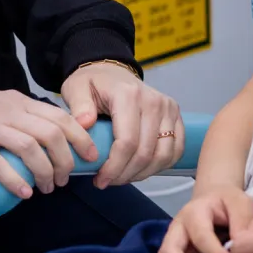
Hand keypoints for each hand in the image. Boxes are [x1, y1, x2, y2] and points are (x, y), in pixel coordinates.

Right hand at [0, 88, 99, 199]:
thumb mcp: (3, 104)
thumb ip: (26, 116)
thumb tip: (54, 139)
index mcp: (20, 102)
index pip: (60, 118)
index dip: (81, 138)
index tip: (90, 156)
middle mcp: (9, 113)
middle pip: (50, 135)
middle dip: (65, 161)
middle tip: (64, 180)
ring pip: (29, 149)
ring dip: (44, 172)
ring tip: (47, 189)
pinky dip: (14, 180)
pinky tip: (24, 194)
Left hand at [59, 61, 183, 187]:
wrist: (112, 70)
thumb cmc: (94, 83)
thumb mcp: (76, 89)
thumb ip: (78, 106)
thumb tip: (84, 124)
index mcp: (128, 95)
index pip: (127, 142)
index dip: (114, 168)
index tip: (100, 180)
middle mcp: (153, 101)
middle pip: (146, 153)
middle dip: (125, 174)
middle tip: (108, 181)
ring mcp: (168, 108)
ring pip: (163, 155)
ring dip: (142, 173)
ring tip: (123, 176)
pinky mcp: (175, 116)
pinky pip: (176, 150)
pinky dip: (160, 165)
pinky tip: (141, 169)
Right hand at [153, 183, 252, 252]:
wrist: (213, 199)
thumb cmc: (228, 203)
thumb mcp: (240, 203)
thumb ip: (243, 221)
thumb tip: (240, 247)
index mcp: (196, 212)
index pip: (200, 234)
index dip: (213, 252)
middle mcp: (178, 227)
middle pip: (169, 250)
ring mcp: (172, 241)